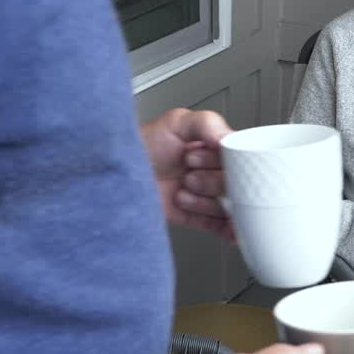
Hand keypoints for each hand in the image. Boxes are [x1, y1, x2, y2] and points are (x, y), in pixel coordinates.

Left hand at [141, 108, 233, 240]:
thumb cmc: (141, 145)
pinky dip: (228, 231)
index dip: (220, 162)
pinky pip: (219, 227)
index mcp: (214, 149)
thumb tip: (230, 138)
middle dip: (212, 183)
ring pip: (226, 207)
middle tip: (189, 174)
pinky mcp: (193, 217)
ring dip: (205, 202)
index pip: (239, 161)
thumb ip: (206, 123)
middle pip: (235, 186)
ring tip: (183, 191)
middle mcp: (212, 173)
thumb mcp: (175, 122)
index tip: (198, 158)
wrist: (114, 175)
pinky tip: (232, 231)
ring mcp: (204, 196)